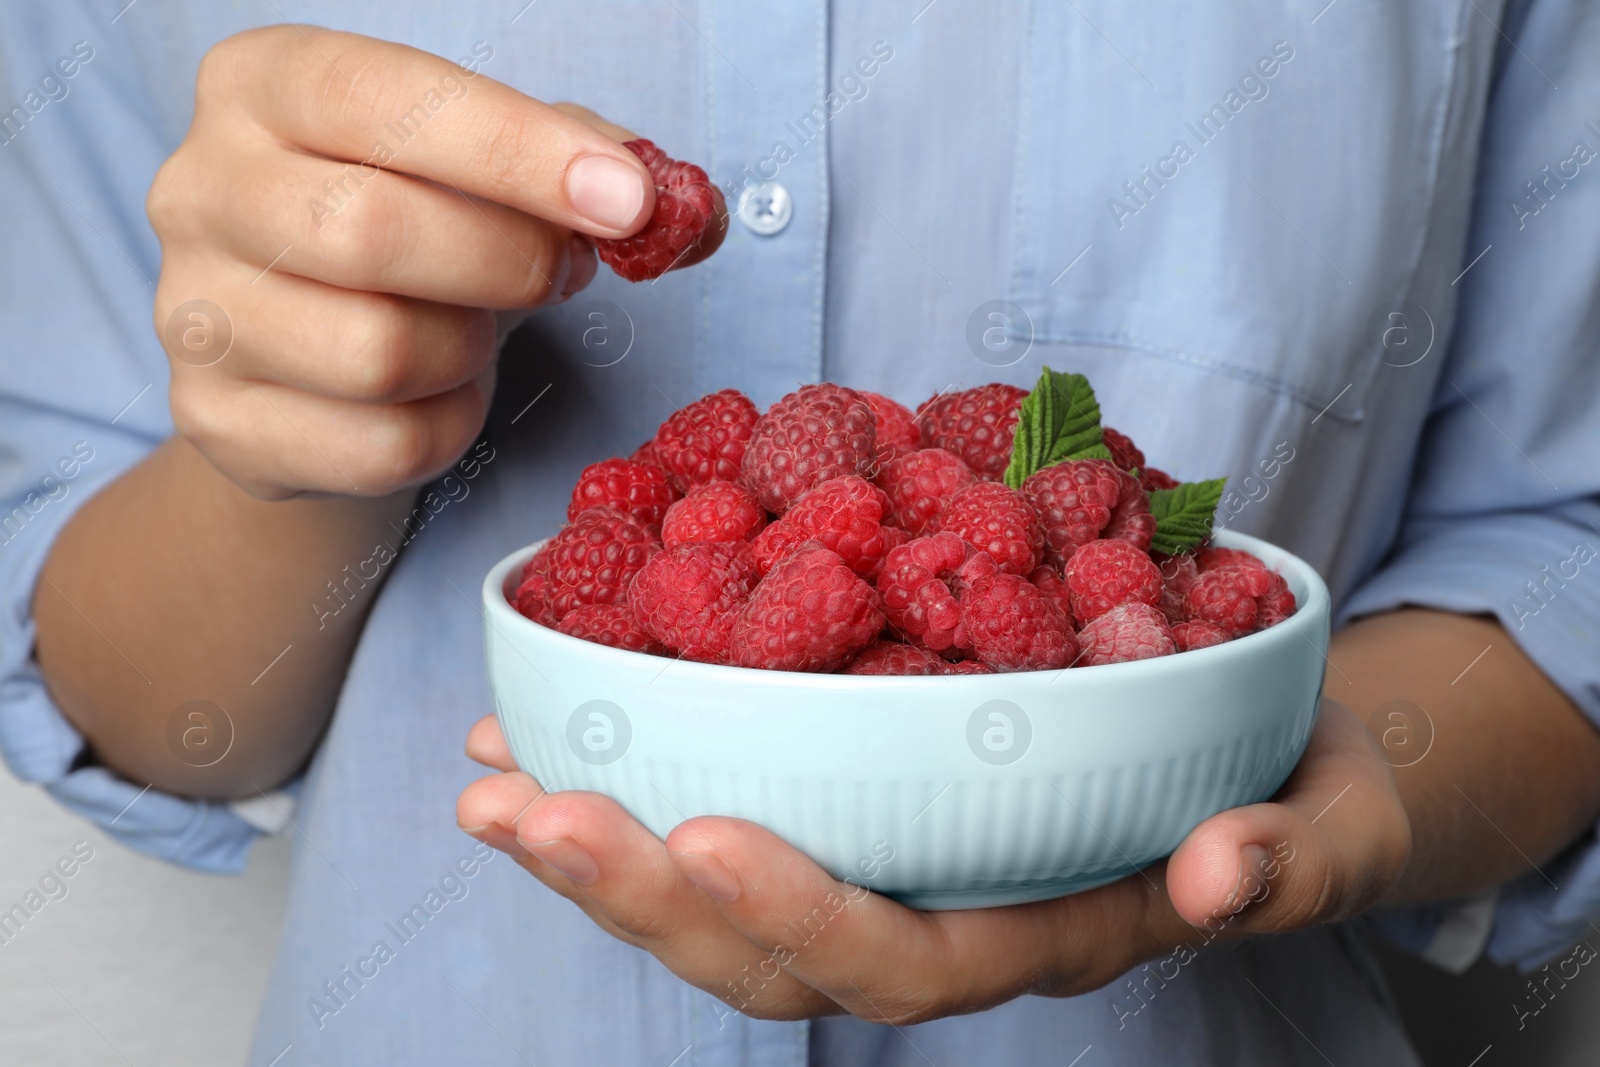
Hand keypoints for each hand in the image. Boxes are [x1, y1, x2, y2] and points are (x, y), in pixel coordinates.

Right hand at [148, 27, 721, 499]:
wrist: (310, 360)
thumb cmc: (412, 234)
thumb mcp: (486, 169)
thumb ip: (585, 165)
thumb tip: (689, 211)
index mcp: (265, 85)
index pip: (388, 99)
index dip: (518, 152)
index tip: (626, 202)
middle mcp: (200, 186)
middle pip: (374, 232)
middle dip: (508, 262)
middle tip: (562, 272)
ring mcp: (193, 311)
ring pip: (378, 352)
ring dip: (471, 350)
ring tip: (479, 328)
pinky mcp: (215, 420)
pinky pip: (379, 444)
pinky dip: (448, 429)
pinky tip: (443, 395)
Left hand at [456, 698, 1409, 1023]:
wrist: (1271, 755)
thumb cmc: (1299, 792)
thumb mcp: (1328, 820)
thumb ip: (1290, 858)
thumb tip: (1221, 877)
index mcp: (1040, 932)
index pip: (905, 958)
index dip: (801, 914)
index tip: (702, 836)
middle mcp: (942, 915)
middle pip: (770, 949)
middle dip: (638, 893)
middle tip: (523, 811)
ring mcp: (890, 864)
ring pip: (721, 897)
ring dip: (597, 842)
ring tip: (489, 778)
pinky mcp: (859, 803)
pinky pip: (728, 804)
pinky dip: (628, 771)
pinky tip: (540, 724)